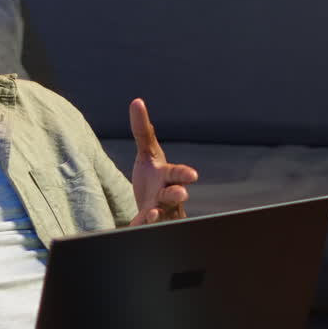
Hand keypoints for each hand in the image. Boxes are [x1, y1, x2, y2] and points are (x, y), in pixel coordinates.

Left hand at [128, 98, 198, 225]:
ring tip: (154, 214)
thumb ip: (142, 130)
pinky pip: (145, 226)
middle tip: (183, 194)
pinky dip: (141, 226)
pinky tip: (134, 227)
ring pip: (163, 214)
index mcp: (168, 176)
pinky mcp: (147, 222)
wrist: (150, 204)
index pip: (178, 174)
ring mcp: (159, 211)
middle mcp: (167, 194)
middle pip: (175, 195)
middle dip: (178, 194)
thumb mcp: (147, 153)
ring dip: (159, 214)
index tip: (193, 175)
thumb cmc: (153, 176)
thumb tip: (137, 101)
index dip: (185, 174)